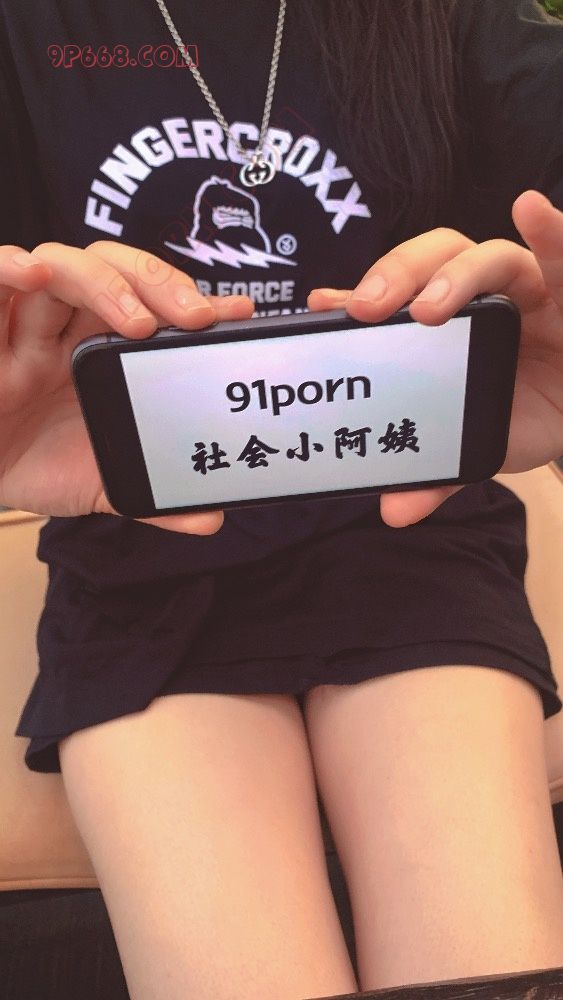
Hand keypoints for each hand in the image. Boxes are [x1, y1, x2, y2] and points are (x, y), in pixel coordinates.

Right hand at [0, 240, 253, 533]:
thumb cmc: (35, 465)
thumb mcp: (99, 484)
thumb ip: (152, 497)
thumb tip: (211, 519)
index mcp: (103, 352)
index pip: (152, 306)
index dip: (192, 300)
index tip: (237, 314)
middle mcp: (67, 328)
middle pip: (114, 269)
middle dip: (160, 284)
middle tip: (197, 318)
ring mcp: (25, 325)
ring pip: (62, 265)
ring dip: (104, 282)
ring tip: (138, 321)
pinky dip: (8, 265)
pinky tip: (33, 274)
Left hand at [308, 190, 562, 527]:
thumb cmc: (524, 414)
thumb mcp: (479, 442)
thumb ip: (438, 469)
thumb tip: (394, 511)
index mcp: (445, 324)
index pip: (396, 296)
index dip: (357, 294)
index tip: (321, 305)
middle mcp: (479, 294)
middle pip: (433, 259)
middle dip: (397, 277)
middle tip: (367, 310)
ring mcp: (527, 284)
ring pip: (488, 256)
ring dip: (455, 276)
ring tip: (430, 309)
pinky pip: (561, 248)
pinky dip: (550, 227)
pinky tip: (529, 208)